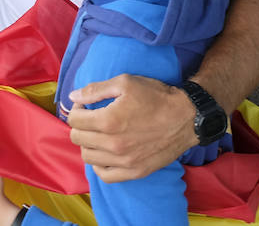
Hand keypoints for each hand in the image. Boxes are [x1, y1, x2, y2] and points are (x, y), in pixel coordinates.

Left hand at [66, 74, 197, 181]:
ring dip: (87, 143)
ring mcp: (125, 161)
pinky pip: (105, 175)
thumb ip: (95, 90)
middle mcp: (114, 144)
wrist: (186, 117)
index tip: (85, 105)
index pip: (74, 120)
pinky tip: (104, 152)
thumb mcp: (125, 83)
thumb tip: (73, 95)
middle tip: (90, 117)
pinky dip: (99, 165)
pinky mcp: (135, 172)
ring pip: (87, 157)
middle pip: (77, 138)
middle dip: (79, 125)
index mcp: (109, 120)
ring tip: (97, 134)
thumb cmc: (156, 97)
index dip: (76, 108)